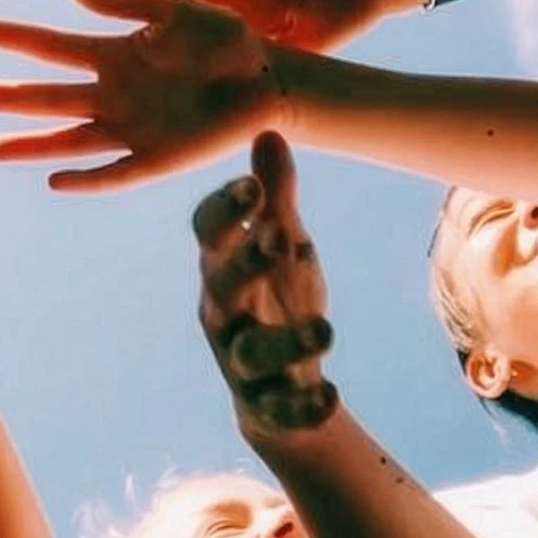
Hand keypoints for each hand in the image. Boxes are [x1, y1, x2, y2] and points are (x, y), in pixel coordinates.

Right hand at [0, 0, 279, 191]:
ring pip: (69, 139)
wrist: (269, 80)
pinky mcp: (156, 159)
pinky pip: (114, 172)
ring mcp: (131, 128)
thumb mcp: (176, 10)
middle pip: (46, 97)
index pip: (51, 47)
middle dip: (4, 97)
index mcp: (114, 53)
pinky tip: (55, 180)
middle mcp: (113, 93)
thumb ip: (123, 1)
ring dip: (32, 143)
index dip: (13, 38)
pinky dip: (86, 177)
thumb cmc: (226, 39)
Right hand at [195, 133, 338, 439]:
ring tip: (328, 330)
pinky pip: (280, 408)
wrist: (279, 390)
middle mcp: (222, 313)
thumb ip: (275, 196)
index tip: (250, 186)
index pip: (207, 234)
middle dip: (245, 262)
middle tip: (277, 239)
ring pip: (252, 352)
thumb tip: (267, 129)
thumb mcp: (281, 246)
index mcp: (222, 268)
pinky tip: (330, 394)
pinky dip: (304, 404)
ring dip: (287, 339)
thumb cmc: (276, 301)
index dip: (224, 210)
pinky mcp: (267, 405)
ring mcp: (241, 362)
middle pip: (221, 285)